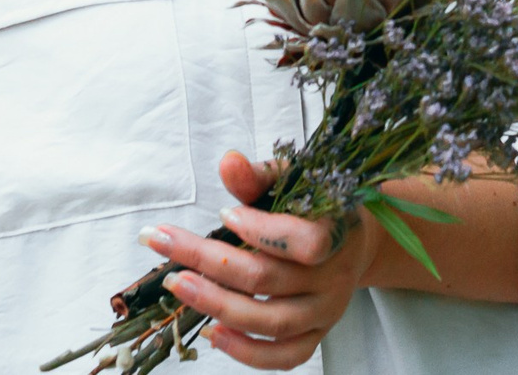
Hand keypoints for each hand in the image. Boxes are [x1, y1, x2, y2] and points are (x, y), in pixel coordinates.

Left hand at [137, 152, 377, 369]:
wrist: (353, 239)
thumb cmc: (315, 205)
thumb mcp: (293, 180)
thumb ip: (259, 176)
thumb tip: (228, 163)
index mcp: (336, 232)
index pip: (305, 242)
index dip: (262, 231)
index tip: (225, 214)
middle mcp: (334, 277)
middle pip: (268, 280)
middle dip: (209, 261)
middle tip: (163, 242)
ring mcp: (326, 312)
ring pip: (272, 323)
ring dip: (218, 305)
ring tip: (178, 284)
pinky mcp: (315, 336)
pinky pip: (285, 357)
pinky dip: (247, 352)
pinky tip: (213, 333)